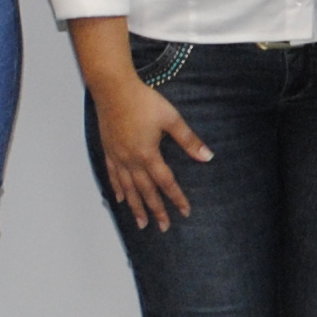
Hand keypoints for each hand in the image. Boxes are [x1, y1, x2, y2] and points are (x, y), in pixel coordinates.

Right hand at [92, 72, 211, 228]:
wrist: (113, 89)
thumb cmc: (143, 100)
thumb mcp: (171, 119)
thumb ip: (189, 140)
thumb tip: (207, 157)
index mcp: (148, 154)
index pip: (166, 183)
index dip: (176, 198)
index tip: (185, 212)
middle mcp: (132, 160)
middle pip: (146, 191)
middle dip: (156, 211)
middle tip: (163, 228)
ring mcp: (118, 157)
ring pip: (128, 189)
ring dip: (136, 207)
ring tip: (141, 223)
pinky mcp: (109, 150)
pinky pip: (113, 176)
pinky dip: (117, 189)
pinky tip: (120, 199)